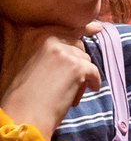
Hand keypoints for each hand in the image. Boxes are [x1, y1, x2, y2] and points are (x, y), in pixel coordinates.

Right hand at [0, 21, 100, 136]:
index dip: (84, 28)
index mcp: (36, 37)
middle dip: (78, 62)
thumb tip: (76, 47)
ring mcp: (64, 53)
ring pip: (86, 60)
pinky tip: (85, 92)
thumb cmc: (26, 93)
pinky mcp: (76, 67)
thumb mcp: (33, 64)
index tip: (97, 27)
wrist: (24, 112)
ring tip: (67, 92)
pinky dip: (93, 82)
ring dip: (82, 76)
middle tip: (68, 81)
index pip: (66, 29)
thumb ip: (51, 53)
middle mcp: (49, 40)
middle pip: (78, 46)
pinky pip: (94, 72)